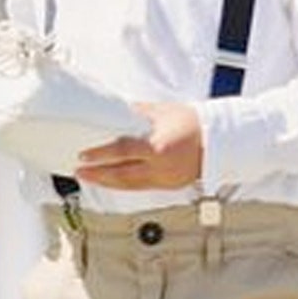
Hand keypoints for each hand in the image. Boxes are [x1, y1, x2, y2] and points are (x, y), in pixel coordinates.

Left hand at [75, 102, 202, 189]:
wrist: (218, 140)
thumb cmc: (193, 123)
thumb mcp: (162, 112)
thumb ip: (137, 113)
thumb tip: (116, 111)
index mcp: (158, 148)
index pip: (122, 152)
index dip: (100, 155)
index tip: (84, 156)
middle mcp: (160, 168)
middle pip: (121, 175)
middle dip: (98, 175)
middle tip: (79, 172)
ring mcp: (164, 179)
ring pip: (129, 186)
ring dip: (107, 183)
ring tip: (90, 178)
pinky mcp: (168, 186)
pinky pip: (140, 188)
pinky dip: (123, 185)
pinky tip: (112, 181)